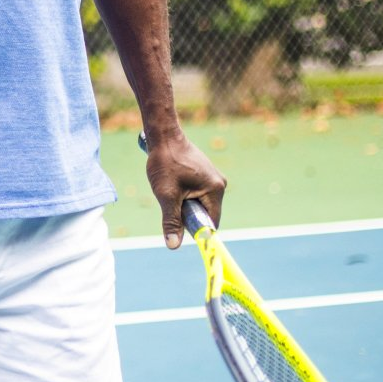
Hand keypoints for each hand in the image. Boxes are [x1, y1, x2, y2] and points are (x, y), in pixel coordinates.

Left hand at [143, 129, 226, 249]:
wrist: (163, 136)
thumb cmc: (165, 163)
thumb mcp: (166, 195)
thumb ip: (171, 221)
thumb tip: (173, 245)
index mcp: (216, 190)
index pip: (211, 222)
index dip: (196, 230)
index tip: (180, 228)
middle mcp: (219, 185)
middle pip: (205, 214)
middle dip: (187, 214)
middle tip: (171, 201)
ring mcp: (213, 179)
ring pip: (199, 204)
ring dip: (184, 203)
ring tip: (171, 188)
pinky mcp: (205, 175)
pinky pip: (197, 194)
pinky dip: (184, 194)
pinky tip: (173, 183)